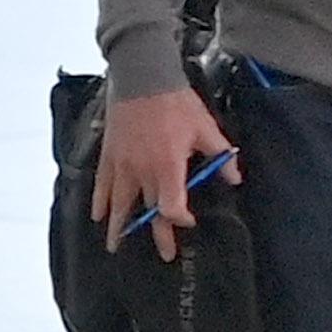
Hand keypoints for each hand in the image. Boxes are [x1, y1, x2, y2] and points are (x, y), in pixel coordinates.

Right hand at [89, 82, 232, 257]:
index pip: (171, 207)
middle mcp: (143, 171)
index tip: (188, 222)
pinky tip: (97, 215)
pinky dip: (100, 201)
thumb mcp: (205, 127)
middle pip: (149, 212)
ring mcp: (123, 165)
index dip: (180, 220)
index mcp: (167, 167)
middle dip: (158, 235)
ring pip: (119, 204)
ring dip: (119, 227)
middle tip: (165, 255)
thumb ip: (220, 155)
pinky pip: (102, 184)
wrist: (142, 77)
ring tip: (115, 247)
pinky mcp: (110, 155)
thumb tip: (234, 177)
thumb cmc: (174, 102)